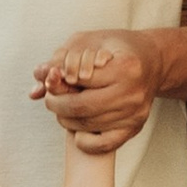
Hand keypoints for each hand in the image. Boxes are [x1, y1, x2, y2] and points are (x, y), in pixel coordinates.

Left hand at [30, 30, 166, 155]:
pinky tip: (78, 129)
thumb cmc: (117, 48)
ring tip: (63, 108)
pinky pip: (103, 145)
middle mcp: (133, 93)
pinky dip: (84, 140)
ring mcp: (135, 113)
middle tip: (50, 98)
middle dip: (56, 104)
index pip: (79, 79)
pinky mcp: (135, 128)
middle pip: (81, 107)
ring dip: (66, 119)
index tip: (52, 79)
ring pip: (87, 125)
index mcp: (125, 67)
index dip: (58, 81)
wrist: (152, 61)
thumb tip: (34, 90)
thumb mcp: (89, 41)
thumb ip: (60, 59)